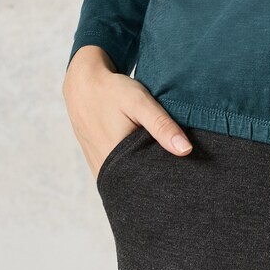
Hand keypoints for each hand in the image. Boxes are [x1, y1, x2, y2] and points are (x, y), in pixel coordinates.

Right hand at [63, 45, 192, 179]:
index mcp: (115, 160)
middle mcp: (105, 170)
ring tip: (161, 162)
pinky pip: (119, 174)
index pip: (148, 182)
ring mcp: (99, 168)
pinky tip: (143, 157)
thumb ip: (162, 125)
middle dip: (157, 179)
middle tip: (175, 167)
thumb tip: (186, 150)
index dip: (166, 179)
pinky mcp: (97, 163)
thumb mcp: (140, 102)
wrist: (83, 85)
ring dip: (144, 174)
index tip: (183, 173)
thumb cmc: (112, 91)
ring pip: (128, 180)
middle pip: (138, 184)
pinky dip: (132, 168)